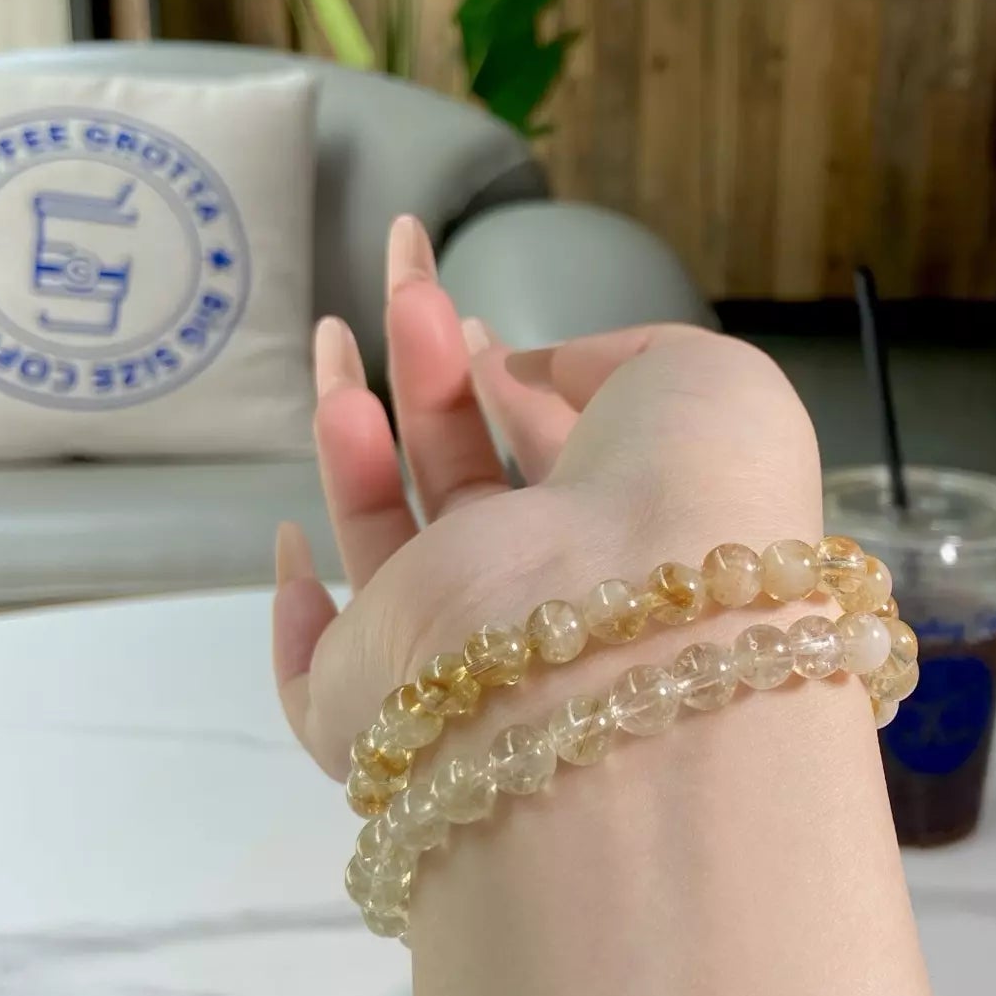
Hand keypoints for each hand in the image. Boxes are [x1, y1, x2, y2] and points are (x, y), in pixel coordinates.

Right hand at [272, 217, 821, 779]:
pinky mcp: (369, 707)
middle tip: (404, 287)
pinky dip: (294, 615)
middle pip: (463, 482)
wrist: (634, 637)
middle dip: (428, 376)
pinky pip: (313, 676)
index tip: (473, 316)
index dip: (509, 382)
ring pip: (385, 544)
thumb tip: (529, 367)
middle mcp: (543, 599)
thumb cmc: (689, 497)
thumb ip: (622, 355)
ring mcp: (454, 658)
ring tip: (338, 334)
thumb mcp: (704, 379)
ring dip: (354, 437)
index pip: (555, 457)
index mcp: (626, 535)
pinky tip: (290, 540)